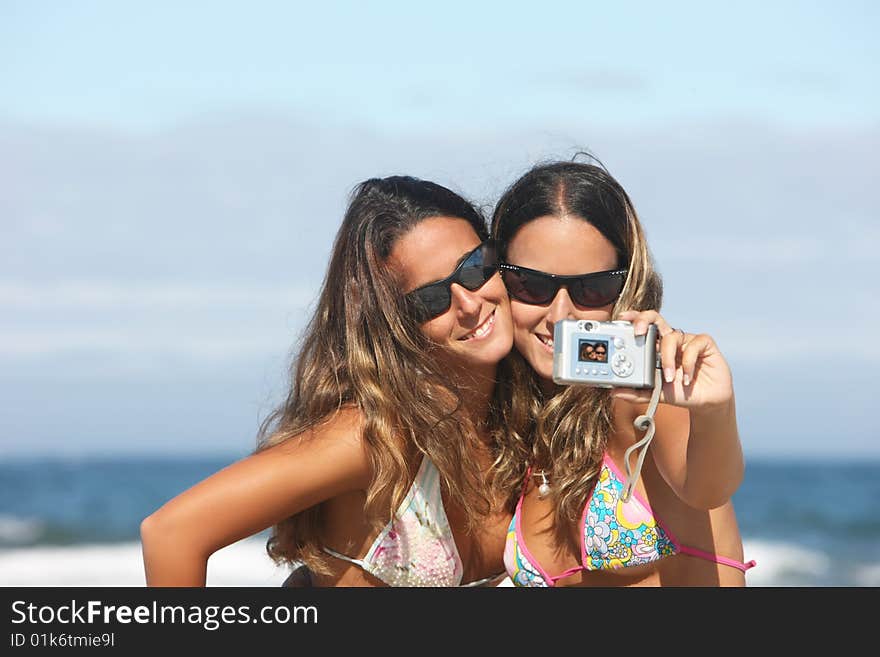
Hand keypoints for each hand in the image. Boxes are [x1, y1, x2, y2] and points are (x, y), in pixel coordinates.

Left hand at [610, 310, 733, 409]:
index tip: (621, 318)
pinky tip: (687, 378)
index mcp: (655, 347)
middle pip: (655, 318)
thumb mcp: (655, 393)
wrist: (705, 402)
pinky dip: (689, 363)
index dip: (633, 318)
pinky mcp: (704, 344)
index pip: (642, 327)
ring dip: (668, 358)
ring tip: (668, 377)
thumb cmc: (679, 392)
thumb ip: (636, 393)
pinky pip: (694, 345)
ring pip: (671, 337)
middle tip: (637, 332)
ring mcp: (686, 340)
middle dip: (643, 319)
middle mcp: (669, 340)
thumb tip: (615, 392)